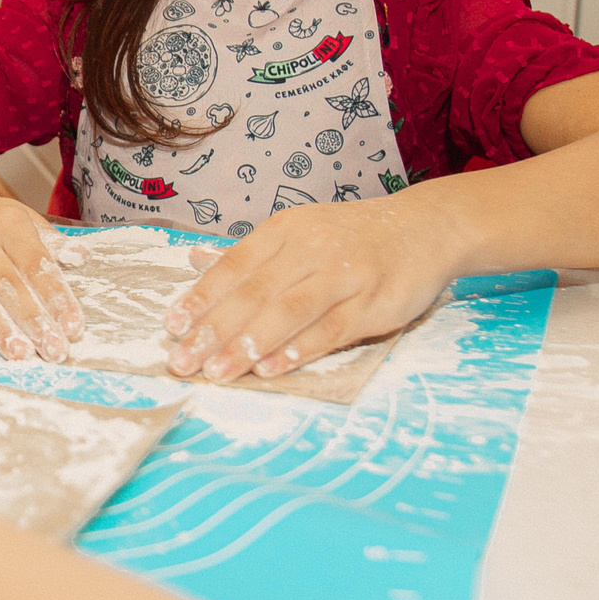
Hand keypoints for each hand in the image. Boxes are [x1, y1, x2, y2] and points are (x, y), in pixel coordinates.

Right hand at [0, 185, 85, 361]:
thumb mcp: (20, 218)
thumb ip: (50, 242)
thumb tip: (83, 257)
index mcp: (6, 225)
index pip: (35, 263)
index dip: (55, 296)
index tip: (72, 326)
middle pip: (7, 285)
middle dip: (33, 321)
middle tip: (54, 350)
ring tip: (22, 354)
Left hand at [162, 194, 463, 381]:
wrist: (426, 228)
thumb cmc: (352, 238)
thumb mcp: (300, 232)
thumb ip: (250, 255)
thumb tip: (194, 263)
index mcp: (286, 230)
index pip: (234, 265)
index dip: (201, 297)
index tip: (172, 327)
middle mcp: (312, 248)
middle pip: (255, 292)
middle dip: (214, 330)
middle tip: (182, 362)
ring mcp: (346, 275)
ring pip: (289, 311)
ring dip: (249, 344)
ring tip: (217, 372)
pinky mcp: (375, 303)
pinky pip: (332, 329)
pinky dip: (299, 349)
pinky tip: (271, 368)